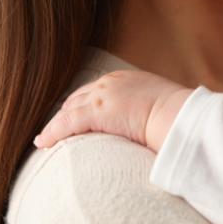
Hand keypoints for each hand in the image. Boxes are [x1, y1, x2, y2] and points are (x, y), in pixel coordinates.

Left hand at [34, 70, 192, 152]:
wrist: (179, 116)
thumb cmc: (177, 118)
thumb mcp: (159, 109)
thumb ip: (147, 113)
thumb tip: (149, 129)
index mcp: (125, 80)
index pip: (94, 92)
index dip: (80, 106)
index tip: (73, 119)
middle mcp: (109, 83)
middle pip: (77, 99)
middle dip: (65, 115)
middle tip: (55, 131)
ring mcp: (102, 96)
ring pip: (68, 111)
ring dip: (56, 126)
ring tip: (45, 140)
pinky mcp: (96, 112)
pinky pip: (66, 124)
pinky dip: (52, 133)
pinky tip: (42, 143)